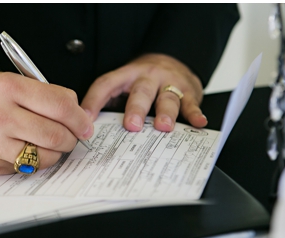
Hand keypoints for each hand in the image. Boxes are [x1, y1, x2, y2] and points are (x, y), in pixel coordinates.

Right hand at [0, 72, 93, 173]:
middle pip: (56, 134)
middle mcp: (1, 114)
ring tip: (47, 144)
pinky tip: (27, 151)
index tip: (86, 125)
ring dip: (55, 153)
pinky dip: (35, 162)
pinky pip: (28, 169)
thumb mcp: (8, 82)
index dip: (80, 118)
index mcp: (9, 87)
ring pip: (46, 156)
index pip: (60, 105)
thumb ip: (44, 94)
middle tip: (69, 137)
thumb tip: (78, 112)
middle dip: (70, 139)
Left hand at [82, 53, 204, 132]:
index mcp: (127, 75)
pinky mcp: (189, 92)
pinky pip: (191, 103)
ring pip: (167, 97)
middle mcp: (148, 77)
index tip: (86, 118)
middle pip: (141, 92)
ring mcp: (170, 84)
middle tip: (132, 126)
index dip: (95, 100)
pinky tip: (198, 122)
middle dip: (136, 109)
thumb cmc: (147, 81)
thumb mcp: (127, 85)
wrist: (176, 61)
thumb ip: (114, 103)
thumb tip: (91, 128)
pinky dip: (195, 114)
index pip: (107, 84)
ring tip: (163, 126)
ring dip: (165, 113)